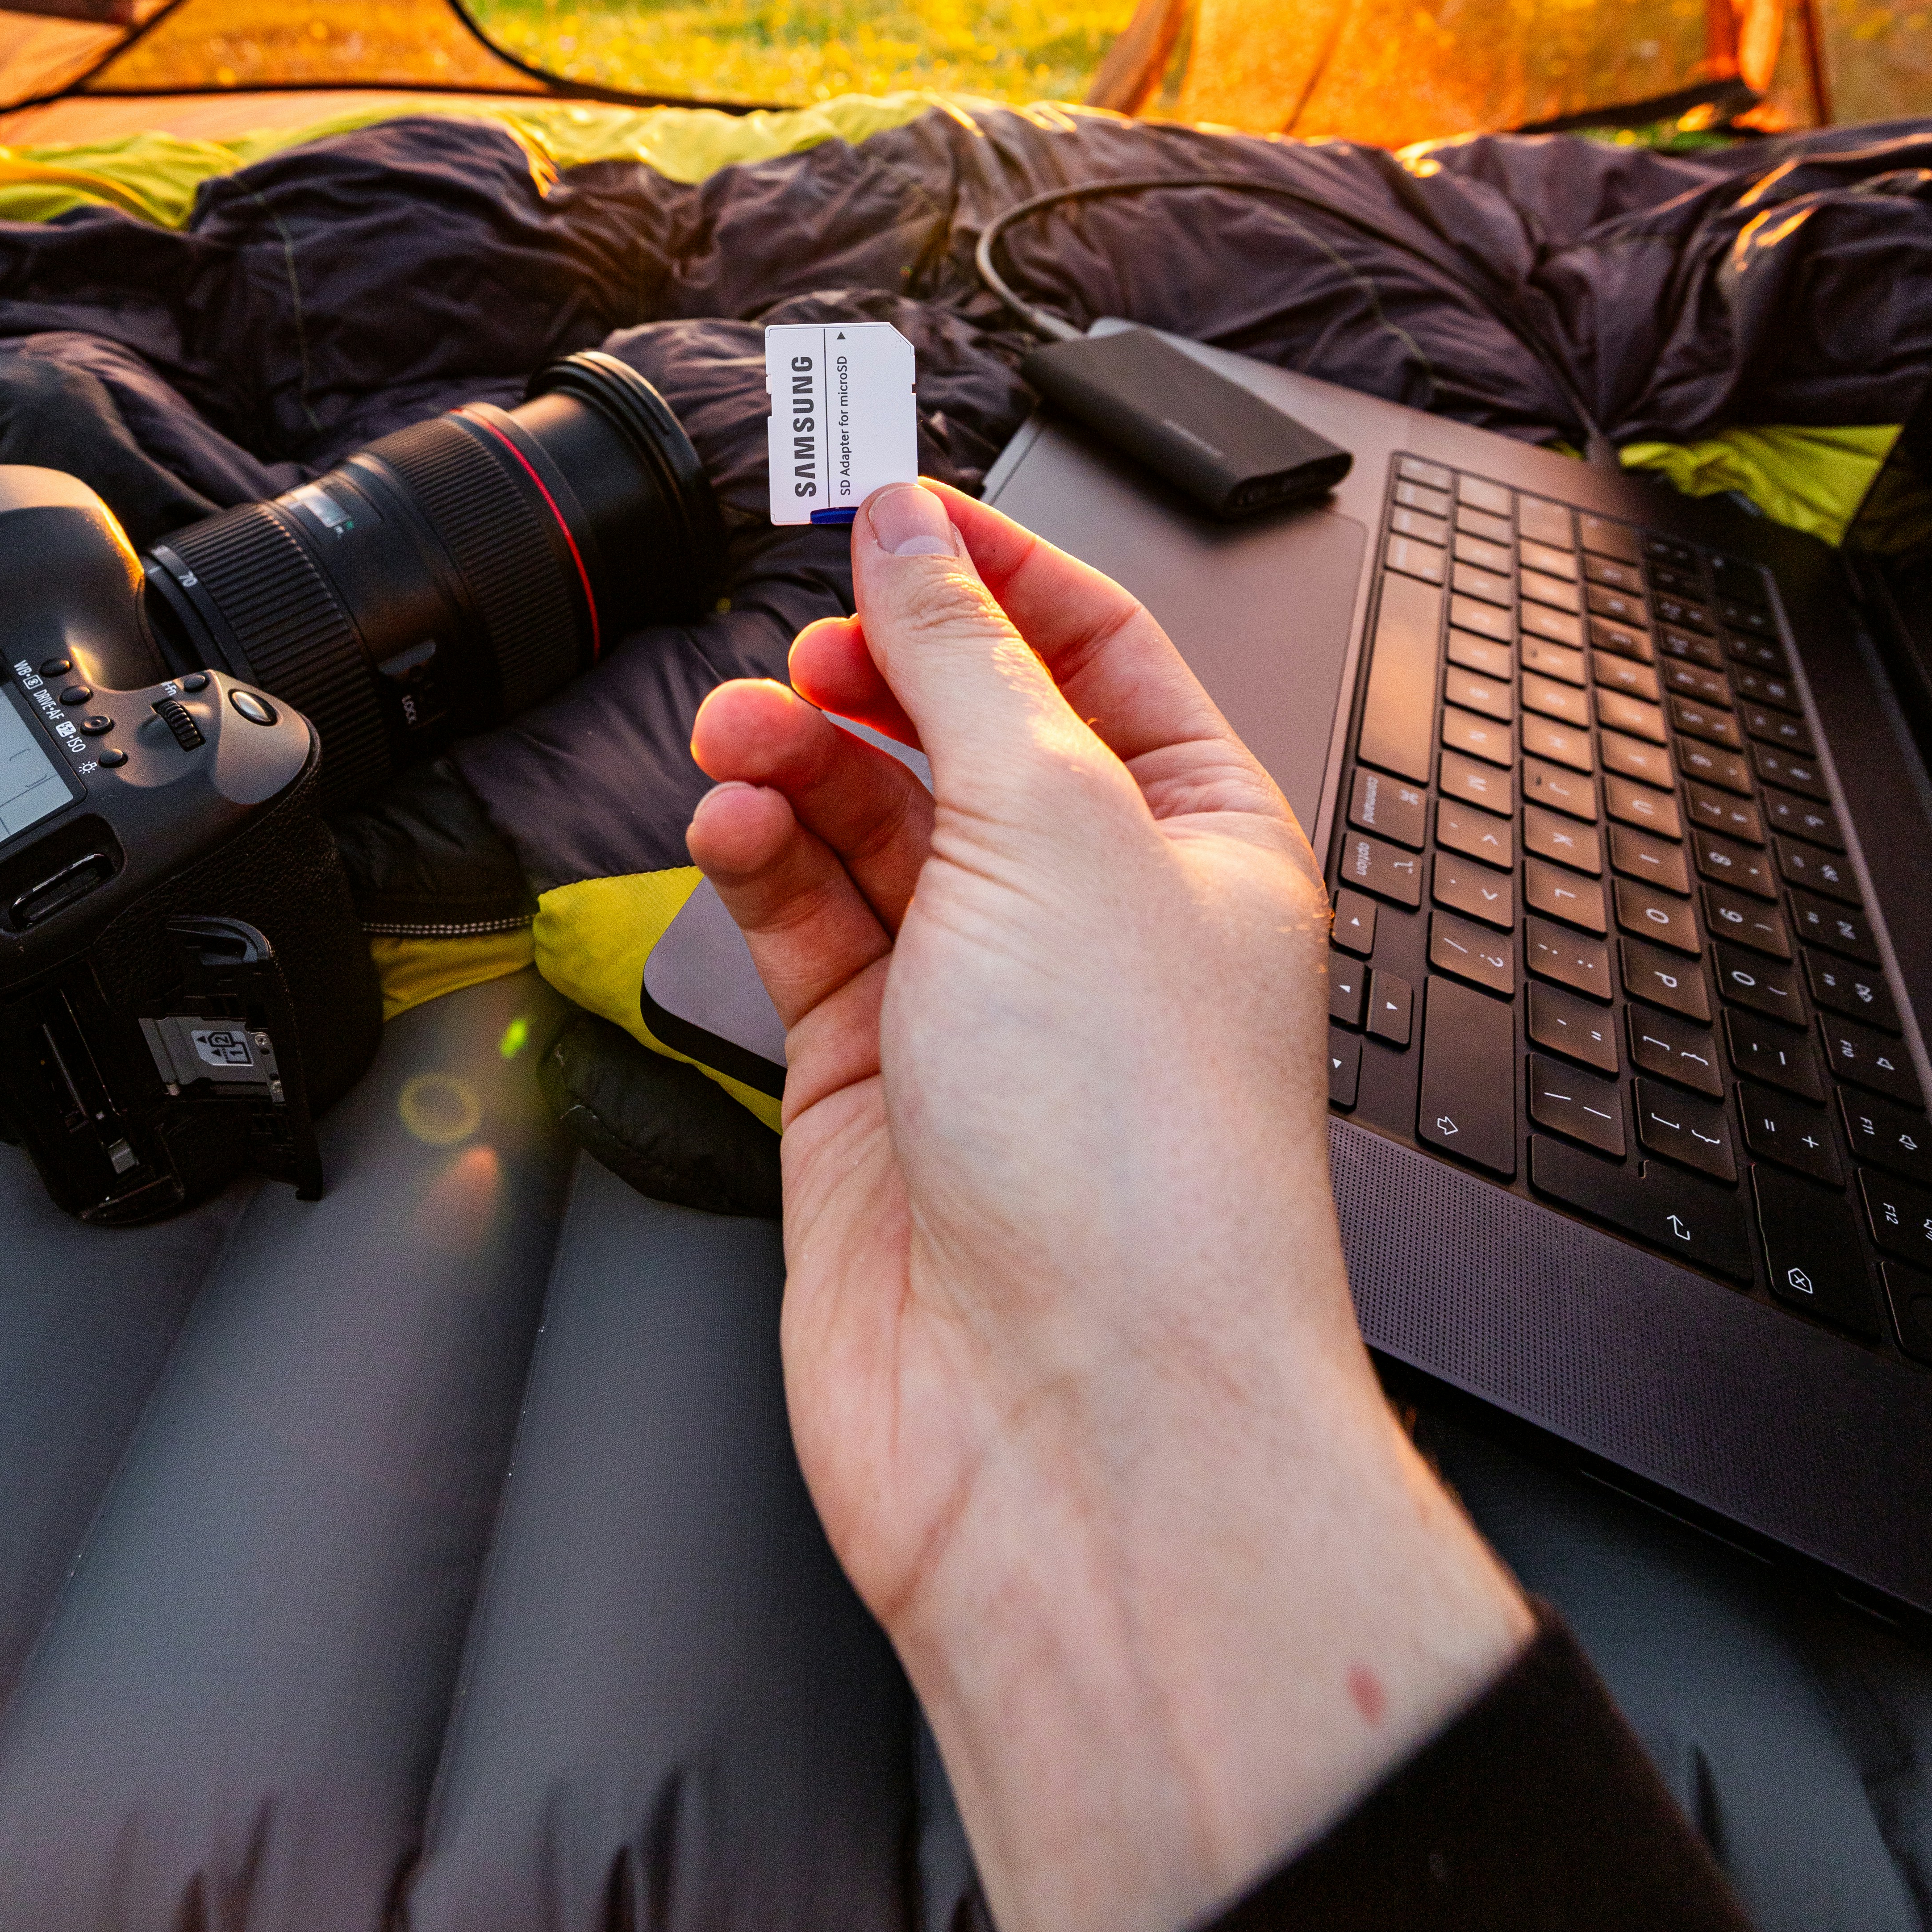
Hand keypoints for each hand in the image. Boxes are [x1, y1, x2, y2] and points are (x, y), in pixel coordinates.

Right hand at [687, 478, 1528, 1931]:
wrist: (1072, 1421)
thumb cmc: (1135, 1159)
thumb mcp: (1056, 822)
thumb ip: (964, 659)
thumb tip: (917, 531)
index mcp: (1197, 840)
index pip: (1096, 650)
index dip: (993, 570)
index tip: (890, 510)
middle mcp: (1095, 922)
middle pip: (965, 737)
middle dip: (873, 677)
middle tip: (797, 657)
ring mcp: (980, 1011)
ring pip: (867, 832)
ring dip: (797, 768)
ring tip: (741, 745)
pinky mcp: (872, 1094)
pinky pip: (807, 934)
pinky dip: (761, 870)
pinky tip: (735, 834)